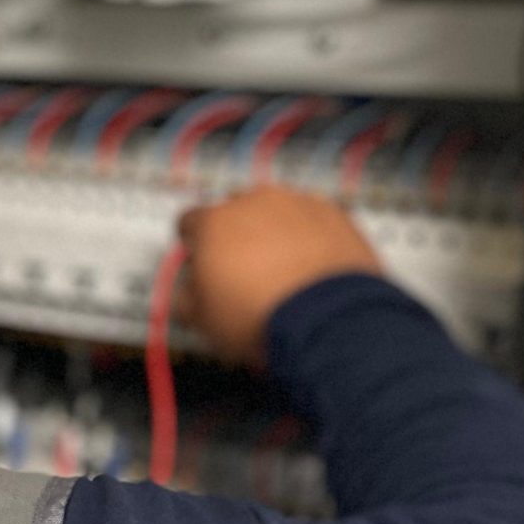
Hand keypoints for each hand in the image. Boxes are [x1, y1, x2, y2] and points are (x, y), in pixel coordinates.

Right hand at [175, 186, 382, 368]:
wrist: (327, 321)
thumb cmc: (260, 318)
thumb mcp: (203, 320)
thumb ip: (188, 297)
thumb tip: (190, 294)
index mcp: (214, 222)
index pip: (190, 222)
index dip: (194, 245)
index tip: (203, 263)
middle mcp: (254, 202)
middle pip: (236, 211)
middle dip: (237, 235)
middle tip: (245, 271)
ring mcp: (297, 204)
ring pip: (277, 212)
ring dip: (275, 233)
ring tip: (284, 271)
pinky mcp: (335, 215)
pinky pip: (314, 222)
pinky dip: (311, 238)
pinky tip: (312, 269)